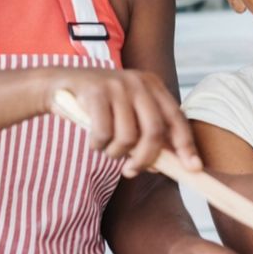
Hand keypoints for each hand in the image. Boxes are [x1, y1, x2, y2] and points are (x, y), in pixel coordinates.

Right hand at [44, 67, 199, 178]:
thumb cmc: (100, 106)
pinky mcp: (96, 92)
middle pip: (154, 131)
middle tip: (132, 171)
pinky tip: (93, 140)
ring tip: (106, 148)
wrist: (60, 84)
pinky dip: (98, 145)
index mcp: (152, 85)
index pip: (176, 118)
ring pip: (128, 137)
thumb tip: (164, 165)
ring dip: (115, 153)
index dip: (186, 145)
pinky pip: (104, 134)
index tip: (193, 167)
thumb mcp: (128, 113)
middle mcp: (138, 82)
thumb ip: (146, 133)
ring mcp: (117, 85)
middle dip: (145, 158)